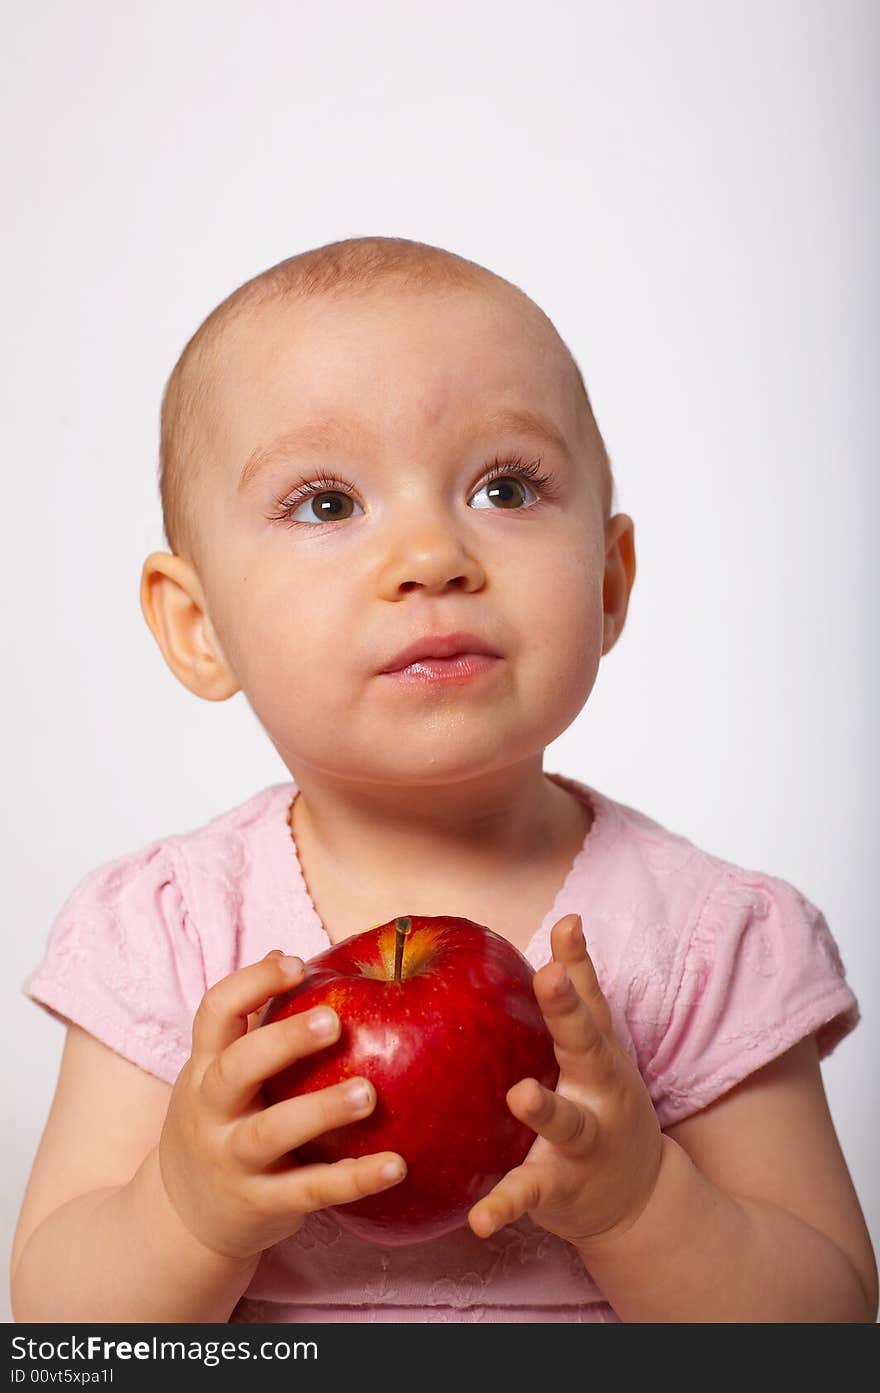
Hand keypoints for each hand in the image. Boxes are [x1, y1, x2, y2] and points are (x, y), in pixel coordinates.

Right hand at [158, 950, 406, 1261]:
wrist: (178, 1222)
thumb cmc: (219, 1125)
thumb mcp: (217, 1075)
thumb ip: (251, 1025)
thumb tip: (286, 954)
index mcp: (204, 1068)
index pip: (214, 1013)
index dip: (252, 982)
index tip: (297, 962)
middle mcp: (211, 1112)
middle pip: (237, 1069)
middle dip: (283, 1042)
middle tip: (335, 1020)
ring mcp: (232, 1160)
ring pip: (270, 1133)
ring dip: (320, 1111)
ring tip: (368, 1093)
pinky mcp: (261, 1204)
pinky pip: (310, 1191)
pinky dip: (353, 1179)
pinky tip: (396, 1164)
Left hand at [467, 914, 662, 1250]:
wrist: (640, 1199)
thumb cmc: (604, 1101)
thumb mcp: (602, 1047)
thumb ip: (582, 987)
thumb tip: (569, 917)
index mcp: (600, 1058)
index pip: (587, 1002)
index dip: (576, 966)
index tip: (565, 927)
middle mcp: (598, 1096)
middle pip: (586, 1050)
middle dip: (568, 1014)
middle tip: (550, 979)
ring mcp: (581, 1145)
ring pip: (565, 1125)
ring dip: (546, 1109)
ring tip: (521, 1094)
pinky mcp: (558, 1191)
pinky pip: (528, 1197)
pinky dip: (505, 1207)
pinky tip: (479, 1220)